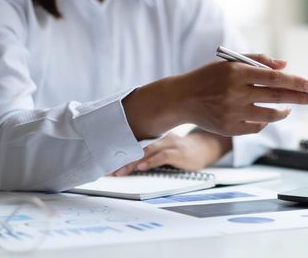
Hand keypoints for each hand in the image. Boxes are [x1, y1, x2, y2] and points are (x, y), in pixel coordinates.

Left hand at [111, 132, 231, 175]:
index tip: (103, 161)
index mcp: (153, 136)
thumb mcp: (162, 148)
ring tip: (119, 171)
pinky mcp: (178, 152)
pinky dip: (151, 161)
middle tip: (106, 168)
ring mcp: (169, 144)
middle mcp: (159, 138)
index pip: (132, 143)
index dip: (117, 151)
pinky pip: (162, 156)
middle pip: (136, 147)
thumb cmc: (180, 150)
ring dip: (131, 162)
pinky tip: (142, 167)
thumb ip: (146, 151)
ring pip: (146, 151)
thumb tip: (125, 163)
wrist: (205, 147)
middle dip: (120, 158)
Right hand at [122, 53, 307, 139]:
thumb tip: (286, 66)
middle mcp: (235, 93)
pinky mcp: (229, 129)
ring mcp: (232, 113)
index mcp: (236, 73)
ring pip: (270, 116)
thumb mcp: (230, 62)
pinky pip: (257, 127)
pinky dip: (265, 121)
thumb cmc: (210, 77)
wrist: (182, 99)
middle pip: (276, 97)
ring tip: (288, 108)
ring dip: (284, 112)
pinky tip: (265, 115)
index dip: (296, 82)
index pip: (273, 78)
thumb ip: (259, 60)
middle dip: (299, 98)